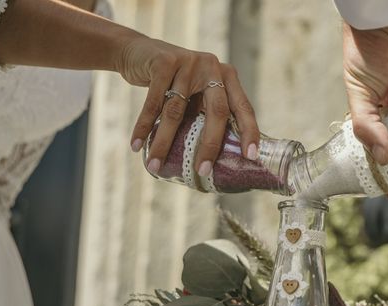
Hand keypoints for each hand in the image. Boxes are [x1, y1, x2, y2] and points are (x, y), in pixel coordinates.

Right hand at [116, 37, 258, 175]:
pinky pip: (153, 103)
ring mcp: (189, 62)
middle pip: (217, 112)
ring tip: (155, 166)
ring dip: (164, 143)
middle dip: (210, 145)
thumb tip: (214, 161)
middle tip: (203, 171)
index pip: (243, 108)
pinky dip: (144, 127)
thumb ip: (208, 114)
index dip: (249, 132)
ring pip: (177, 112)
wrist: (140, 53)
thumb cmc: (174, 84)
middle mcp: (212, 68)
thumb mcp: (197, 94)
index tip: (251, 157)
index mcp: (227, 77)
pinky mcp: (163, 62)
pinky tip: (137, 146)